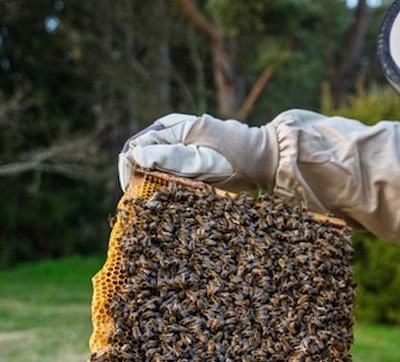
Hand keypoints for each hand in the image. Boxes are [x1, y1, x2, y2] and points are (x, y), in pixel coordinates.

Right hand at [118, 113, 276, 192]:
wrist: (270, 160)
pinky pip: (173, 160)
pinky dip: (167, 175)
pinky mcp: (198, 149)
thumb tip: (136, 154)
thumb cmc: (239, 161)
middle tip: (139, 197)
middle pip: (146, 149)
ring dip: (152, 174)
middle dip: (138, 171)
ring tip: (152, 195)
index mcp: (178, 126)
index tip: (129, 190)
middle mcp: (180, 128)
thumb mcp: (203, 162)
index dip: (129, 166)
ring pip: (158, 155)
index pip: (138, 143)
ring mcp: (190, 138)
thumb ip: (170, 157)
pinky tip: (170, 190)